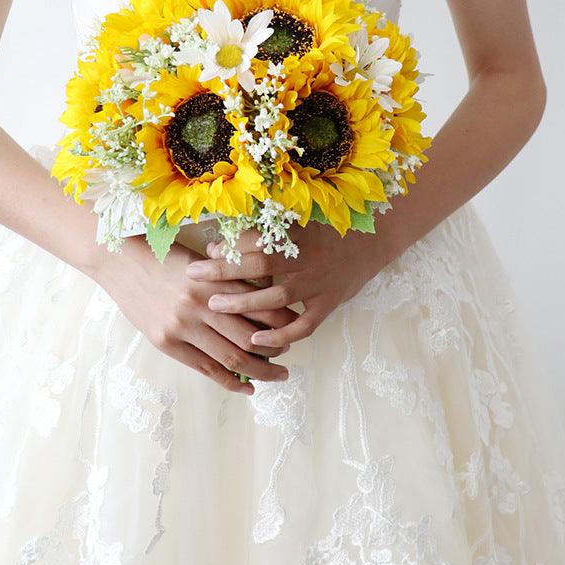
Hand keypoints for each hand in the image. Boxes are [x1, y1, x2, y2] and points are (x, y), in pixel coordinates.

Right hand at [94, 234, 294, 393]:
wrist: (120, 260)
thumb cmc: (164, 256)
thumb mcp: (202, 261)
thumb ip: (229, 279)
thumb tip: (263, 299)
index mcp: (216, 279)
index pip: (262, 307)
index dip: (284, 322)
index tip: (294, 329)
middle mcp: (202, 304)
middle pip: (252, 337)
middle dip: (276, 351)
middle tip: (288, 356)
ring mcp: (183, 325)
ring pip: (232, 357)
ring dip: (260, 371)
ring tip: (275, 376)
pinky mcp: (166, 341)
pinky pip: (205, 368)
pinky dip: (229, 381)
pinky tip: (246, 387)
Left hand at [186, 221, 391, 347]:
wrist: (370, 243)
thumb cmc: (325, 231)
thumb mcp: (296, 223)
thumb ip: (261, 231)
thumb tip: (219, 243)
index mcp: (295, 237)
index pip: (255, 241)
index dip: (229, 247)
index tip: (204, 252)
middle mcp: (304, 261)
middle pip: (259, 267)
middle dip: (224, 272)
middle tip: (194, 277)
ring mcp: (316, 285)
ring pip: (276, 298)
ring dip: (244, 304)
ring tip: (214, 306)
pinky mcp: (327, 305)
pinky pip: (302, 325)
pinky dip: (280, 335)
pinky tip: (256, 341)